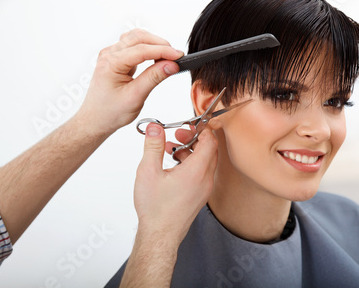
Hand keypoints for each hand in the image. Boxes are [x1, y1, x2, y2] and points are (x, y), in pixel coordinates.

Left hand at [76, 29, 183, 135]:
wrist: (95, 120)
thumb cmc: (109, 112)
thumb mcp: (135, 96)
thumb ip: (154, 78)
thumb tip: (170, 65)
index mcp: (111, 63)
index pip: (142, 49)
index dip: (163, 51)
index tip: (179, 56)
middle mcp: (109, 55)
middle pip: (139, 38)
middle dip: (160, 45)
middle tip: (176, 57)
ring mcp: (111, 55)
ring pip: (136, 38)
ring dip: (154, 44)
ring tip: (167, 57)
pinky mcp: (116, 58)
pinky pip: (133, 45)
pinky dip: (147, 48)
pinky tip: (155, 57)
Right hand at [134, 123, 217, 243]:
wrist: (160, 235)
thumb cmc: (156, 209)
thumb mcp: (148, 171)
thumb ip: (153, 146)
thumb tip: (155, 128)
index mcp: (197, 171)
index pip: (210, 141)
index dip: (202, 129)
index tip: (190, 124)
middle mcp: (205, 179)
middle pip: (209, 150)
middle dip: (194, 138)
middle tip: (178, 134)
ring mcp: (204, 189)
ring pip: (205, 162)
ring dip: (190, 151)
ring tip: (170, 150)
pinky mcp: (200, 195)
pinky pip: (201, 173)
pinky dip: (191, 164)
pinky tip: (172, 165)